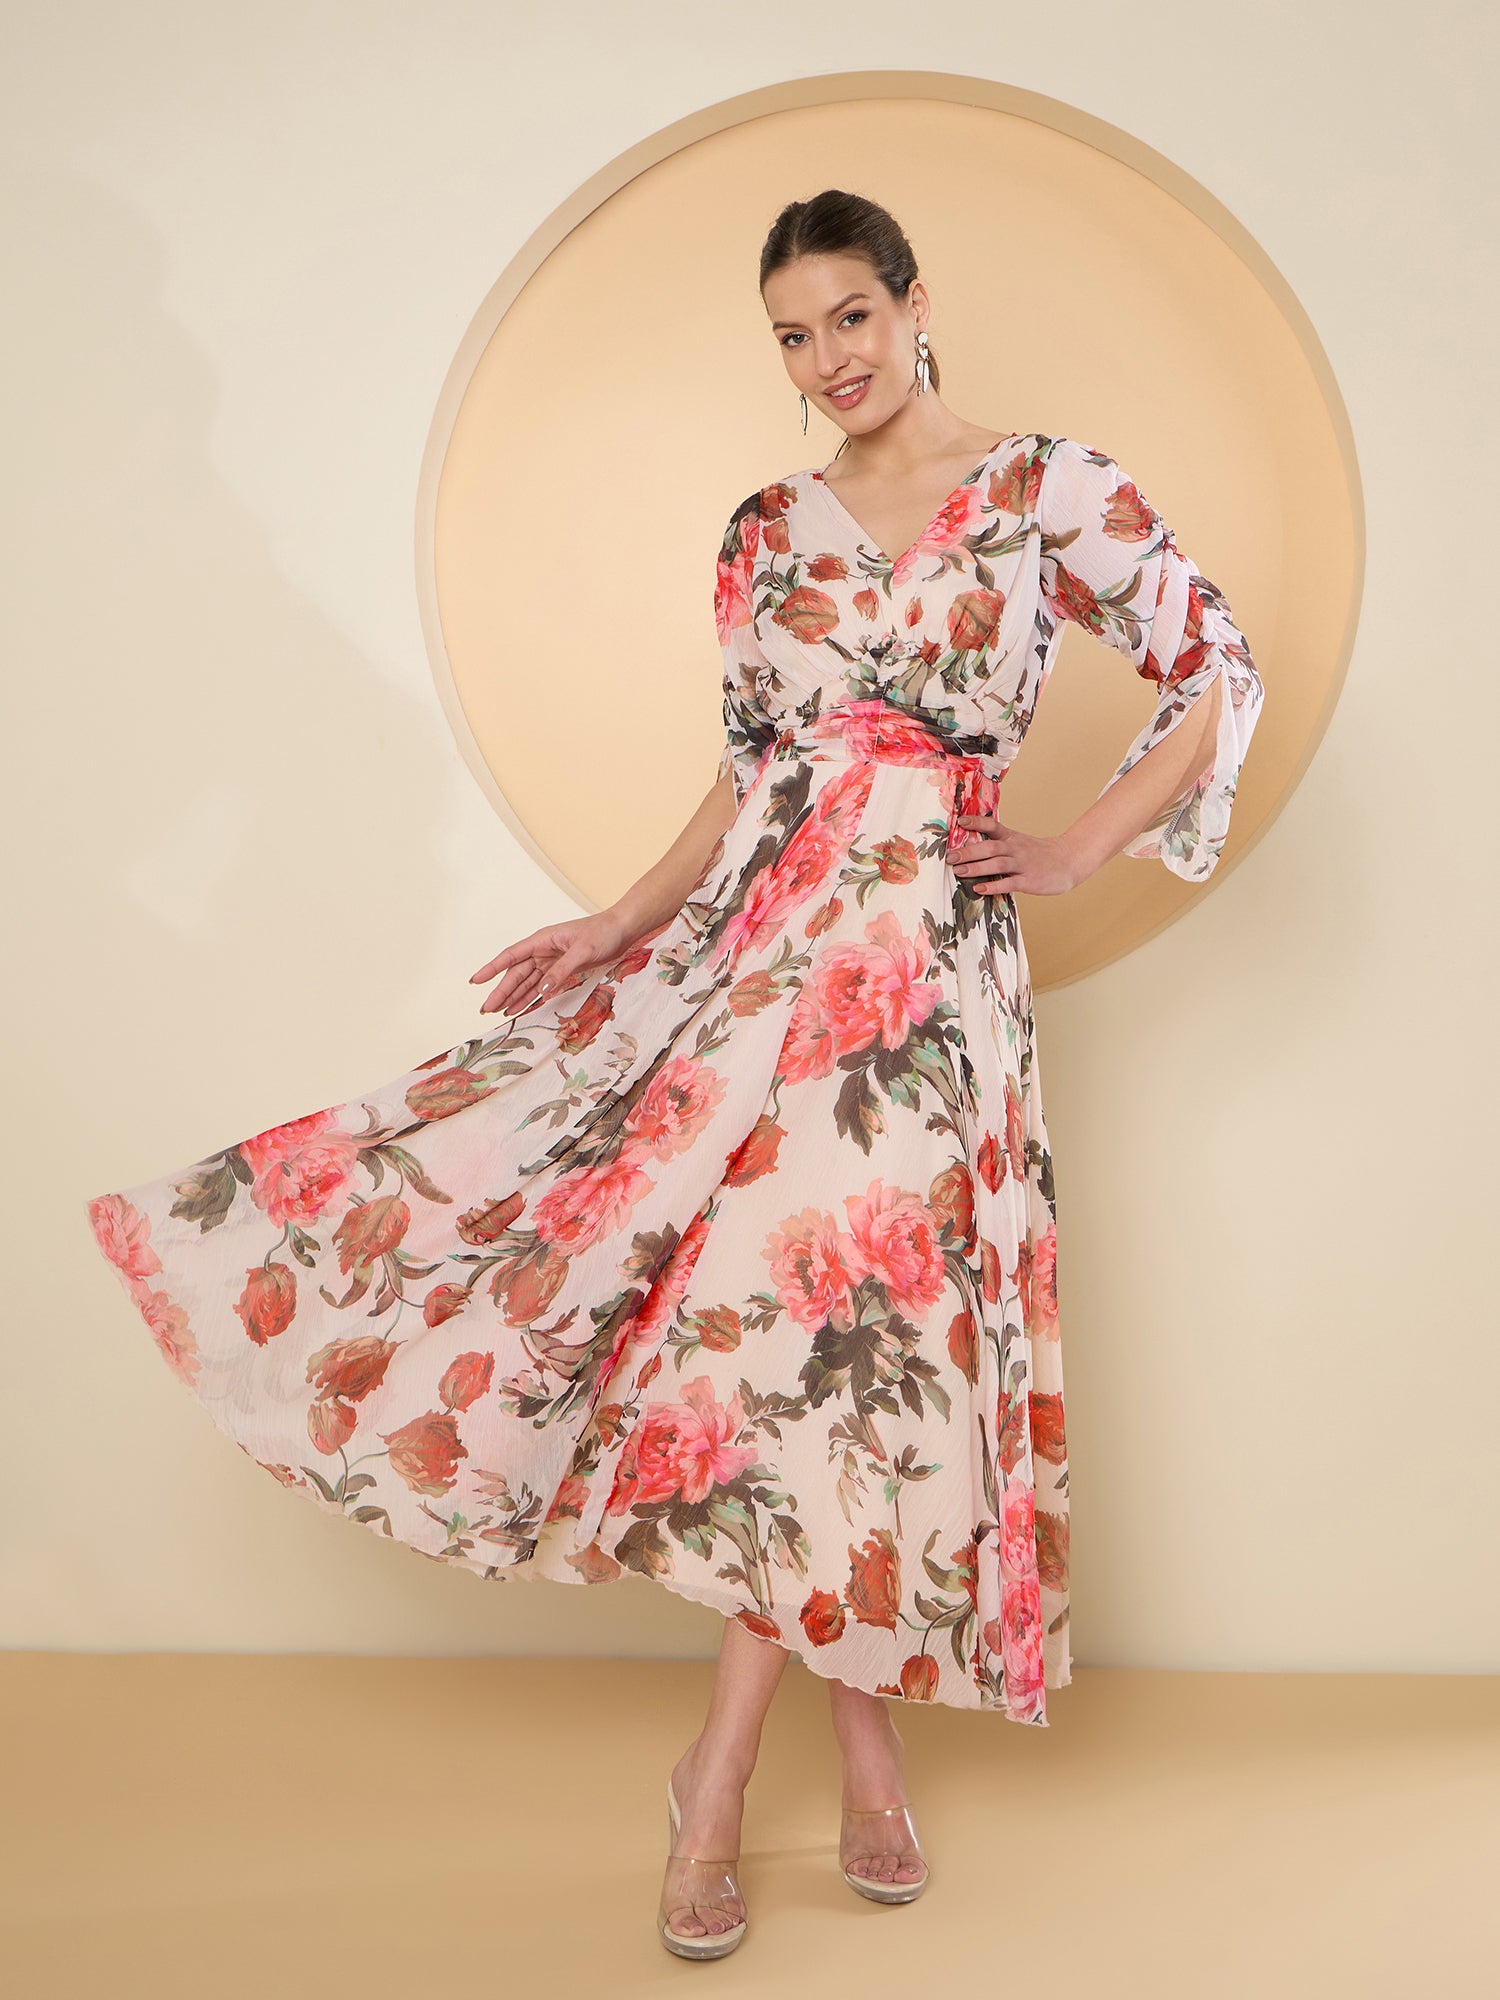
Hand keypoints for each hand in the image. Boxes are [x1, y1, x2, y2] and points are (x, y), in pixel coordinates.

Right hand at [469, 908, 639, 1017]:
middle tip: (486, 1009)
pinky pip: (542, 986)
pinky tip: (520, 1008)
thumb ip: (562, 971)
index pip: (511, 956)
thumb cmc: (603, 933)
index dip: (491, 969)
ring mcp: (552, 961)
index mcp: (543, 940)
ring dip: (513, 997)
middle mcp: (543, 951)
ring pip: (527, 982)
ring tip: (498, 1013)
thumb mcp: (583, 951)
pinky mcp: (563, 970)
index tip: (475, 981)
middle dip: (500, 991)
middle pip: (516, 973)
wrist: (622, 929)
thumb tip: (542, 990)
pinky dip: (531, 998)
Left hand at [949, 814, 1083, 896]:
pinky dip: (994, 886)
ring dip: (977, 868)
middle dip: (969, 851)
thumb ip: (998, 843)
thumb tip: (969, 845)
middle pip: (990, 847)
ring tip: (959, 871)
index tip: (960, 821)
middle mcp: (1015, 849)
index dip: (976, 823)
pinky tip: (980, 889)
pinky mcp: (1029, 881)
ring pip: (997, 864)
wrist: (1068, 861)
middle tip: (950, 857)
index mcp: (1011, 838)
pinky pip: (1009, 883)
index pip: (992, 826)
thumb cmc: (1038, 854)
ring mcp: (1022, 864)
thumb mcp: (1019, 842)